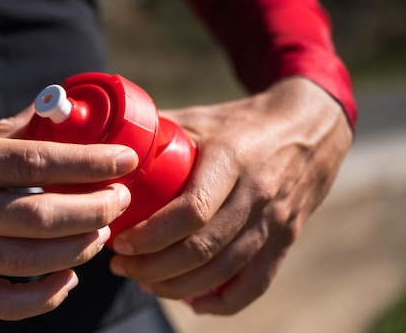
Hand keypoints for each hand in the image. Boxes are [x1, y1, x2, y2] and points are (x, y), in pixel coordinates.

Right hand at [0, 108, 137, 319]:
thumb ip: (6, 133)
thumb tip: (57, 114)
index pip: (36, 160)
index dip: (89, 161)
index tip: (125, 159)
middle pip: (42, 215)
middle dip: (95, 209)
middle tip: (120, 200)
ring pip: (31, 259)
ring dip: (79, 248)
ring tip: (101, 232)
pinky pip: (6, 303)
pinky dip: (46, 295)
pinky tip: (66, 276)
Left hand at [109, 77, 352, 313]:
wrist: (311, 128)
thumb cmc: (243, 123)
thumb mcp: (201, 118)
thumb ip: (157, 131)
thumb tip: (109, 147)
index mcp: (231, 159)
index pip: (191, 211)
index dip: (150, 235)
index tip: (120, 242)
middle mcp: (257, 194)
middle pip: (203, 250)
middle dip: (153, 268)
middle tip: (122, 267)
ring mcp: (276, 221)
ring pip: (224, 273)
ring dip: (178, 287)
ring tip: (145, 282)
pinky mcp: (287, 239)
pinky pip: (255, 285)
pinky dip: (221, 302)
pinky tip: (193, 301)